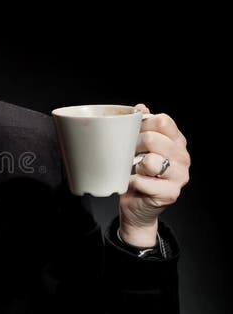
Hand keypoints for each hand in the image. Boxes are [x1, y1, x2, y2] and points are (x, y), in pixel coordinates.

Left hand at [118, 103, 190, 247]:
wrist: (137, 205)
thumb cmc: (138, 174)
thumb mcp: (139, 147)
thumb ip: (142, 126)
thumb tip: (141, 107)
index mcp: (177, 142)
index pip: (163, 121)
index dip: (143, 124)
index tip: (134, 134)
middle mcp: (183, 158)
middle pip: (153, 139)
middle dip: (134, 146)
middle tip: (131, 156)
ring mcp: (179, 176)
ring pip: (150, 161)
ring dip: (135, 166)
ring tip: (136, 171)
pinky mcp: (170, 193)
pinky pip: (143, 181)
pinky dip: (132, 182)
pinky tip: (134, 185)